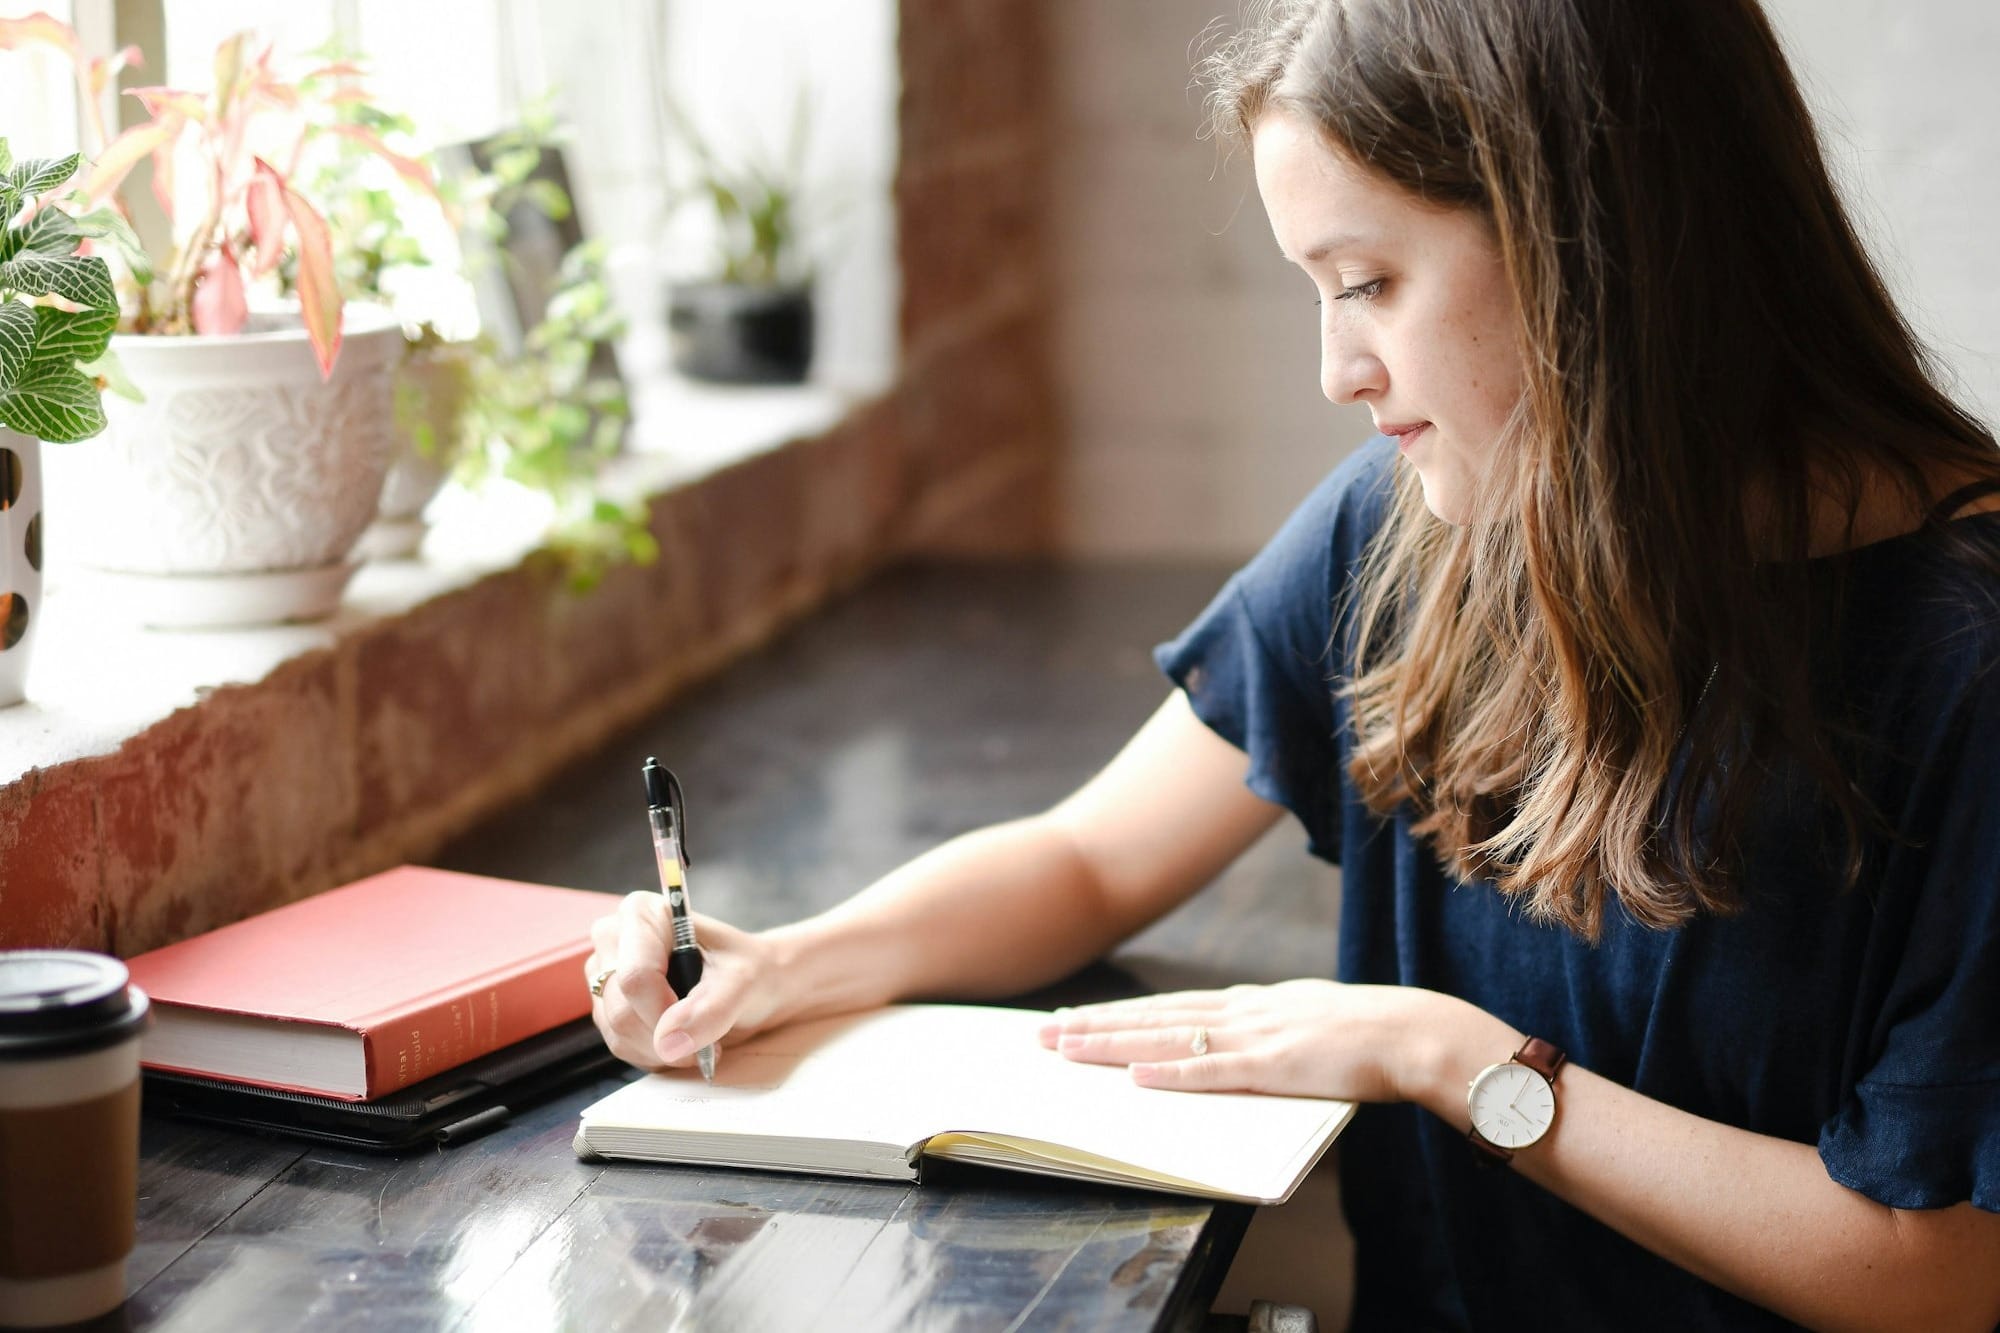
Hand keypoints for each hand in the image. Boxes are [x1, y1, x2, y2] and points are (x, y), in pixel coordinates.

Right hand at [584, 892, 786, 1071]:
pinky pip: (621, 1045)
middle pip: (622, 1009)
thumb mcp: (744, 982)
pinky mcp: (607, 1006)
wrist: (757, 986)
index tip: (699, 1024)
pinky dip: (655, 1054)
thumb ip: (710, 1008)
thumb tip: (669, 1041)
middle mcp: (615, 939)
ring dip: (663, 1049)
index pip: (635, 976)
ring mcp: (606, 974)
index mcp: (643, 914)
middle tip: (707, 1035)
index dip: (664, 1012)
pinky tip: (680, 1039)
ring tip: (698, 1035)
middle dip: (667, 1035)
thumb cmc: (750, 970)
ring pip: (618, 1033)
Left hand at [1037, 979, 1451, 1102]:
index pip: (1170, 1006)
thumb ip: (1269, 1029)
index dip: (1120, 1013)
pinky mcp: (1274, 1066)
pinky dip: (1170, 1073)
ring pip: (1169, 1038)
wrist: (1414, 1033)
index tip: (1076, 1018)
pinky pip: (1212, 1072)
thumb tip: (1239, 1041)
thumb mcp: (1307, 1021)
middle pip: (1154, 1016)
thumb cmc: (1368, 1035)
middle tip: (1044, 1033)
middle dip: (1095, 1025)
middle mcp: (1243, 1012)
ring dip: (1114, 1044)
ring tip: (1067, 1049)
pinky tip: (1135, 1076)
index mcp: (1251, 1003)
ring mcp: (1256, 1037)